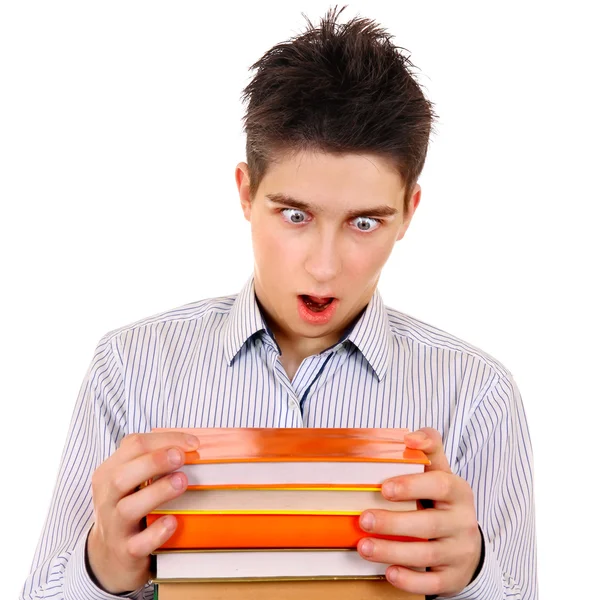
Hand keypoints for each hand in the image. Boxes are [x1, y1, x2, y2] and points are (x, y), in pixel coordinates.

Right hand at [86, 432, 199, 593]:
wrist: (109, 559)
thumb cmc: (130, 507)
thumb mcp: (132, 481)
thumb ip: (152, 462)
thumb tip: (192, 445)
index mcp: (109, 473)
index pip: (133, 446)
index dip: (164, 440)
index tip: (193, 443)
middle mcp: (107, 499)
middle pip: (121, 476)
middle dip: (153, 462)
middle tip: (181, 457)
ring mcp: (114, 527)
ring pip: (127, 508)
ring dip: (157, 492)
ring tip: (182, 482)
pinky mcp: (125, 553)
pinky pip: (138, 544)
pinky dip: (156, 532)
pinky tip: (173, 522)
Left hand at [357, 428, 481, 596]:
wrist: (467, 543)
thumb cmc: (443, 501)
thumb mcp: (441, 472)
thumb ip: (429, 448)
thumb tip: (409, 436)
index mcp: (458, 491)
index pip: (439, 484)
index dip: (412, 485)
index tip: (384, 487)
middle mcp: (462, 521)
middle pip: (429, 523)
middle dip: (393, 522)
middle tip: (363, 519)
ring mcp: (459, 551)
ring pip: (427, 554)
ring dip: (392, 551)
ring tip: (363, 547)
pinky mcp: (454, 577)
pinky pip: (433, 582)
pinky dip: (410, 580)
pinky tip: (389, 572)